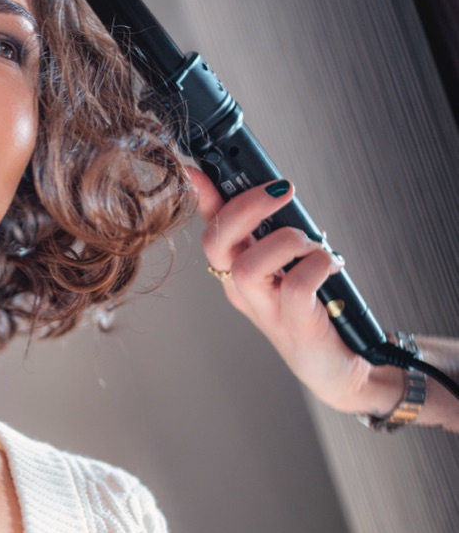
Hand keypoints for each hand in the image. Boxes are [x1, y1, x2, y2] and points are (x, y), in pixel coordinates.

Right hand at [190, 166, 402, 416]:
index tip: (196, 169)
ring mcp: (265, 308)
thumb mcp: (290, 261)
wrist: (337, 363)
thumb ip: (276, 229)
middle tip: (282, 190)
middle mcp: (242, 288)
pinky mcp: (294, 323)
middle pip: (216, 242)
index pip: (211, 226)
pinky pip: (296, 285)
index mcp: (236, 268)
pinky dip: (317, 264)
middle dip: (245, 207)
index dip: (201, 196)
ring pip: (249, 266)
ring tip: (313, 243)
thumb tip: (272, 187)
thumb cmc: (315, 307)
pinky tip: (331, 265)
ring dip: (286, 241)